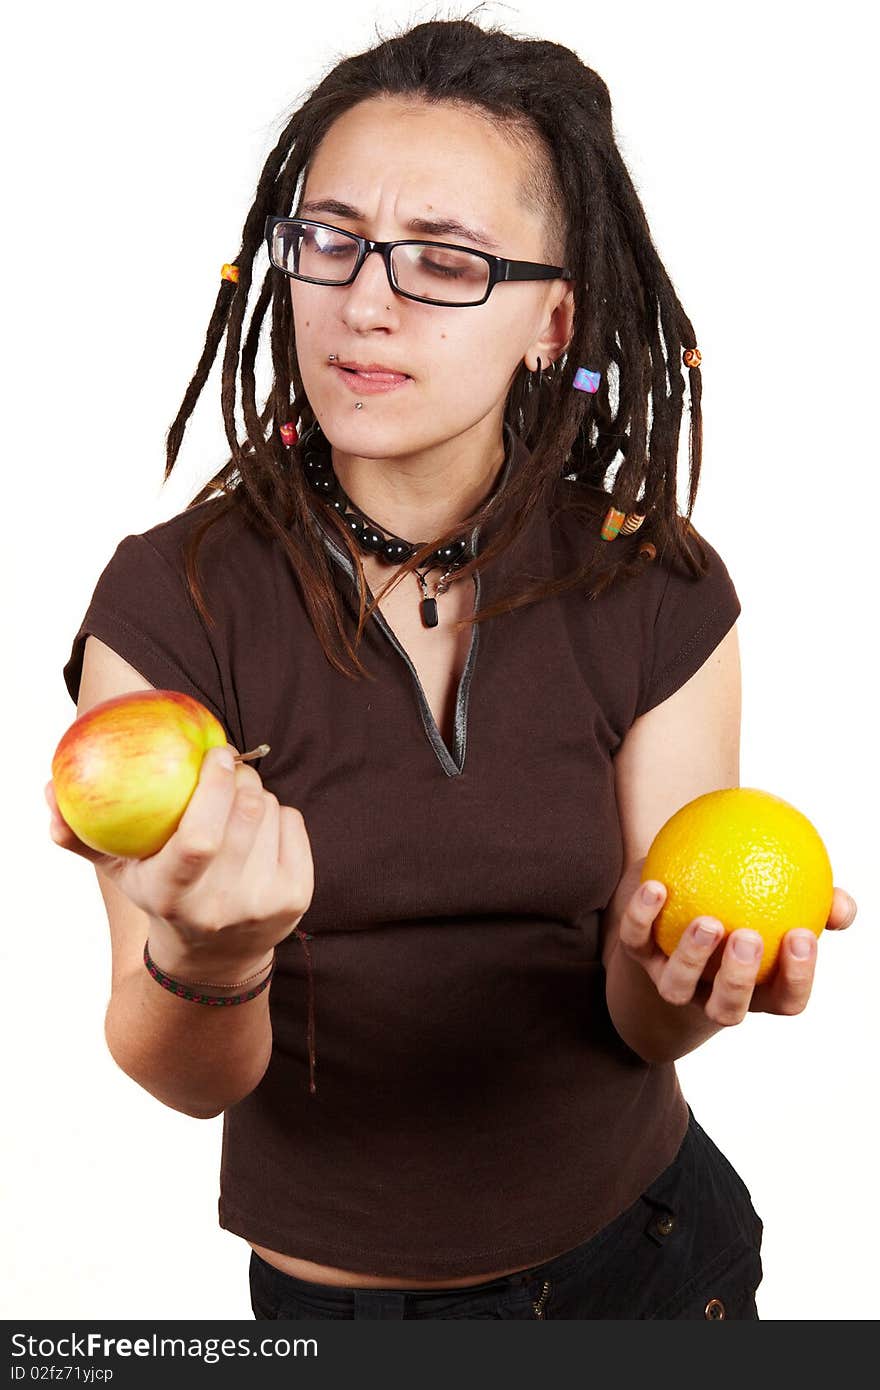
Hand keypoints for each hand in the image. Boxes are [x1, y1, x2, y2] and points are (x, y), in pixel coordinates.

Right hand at [44, 745, 314, 968]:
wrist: (214, 956)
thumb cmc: (161, 893)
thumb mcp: (120, 871)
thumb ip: (82, 835)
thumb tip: (50, 795)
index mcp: (173, 896)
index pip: (199, 839)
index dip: (213, 787)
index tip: (215, 753)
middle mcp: (221, 906)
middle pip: (245, 815)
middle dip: (238, 774)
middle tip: (226, 762)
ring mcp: (264, 904)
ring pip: (271, 812)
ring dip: (255, 792)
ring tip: (235, 801)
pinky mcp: (296, 898)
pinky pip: (294, 824)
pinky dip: (277, 811)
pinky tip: (258, 826)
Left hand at [617, 864, 856, 1024]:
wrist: (678, 905)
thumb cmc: (747, 906)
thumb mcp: (781, 904)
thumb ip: (816, 903)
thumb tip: (843, 904)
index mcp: (757, 988)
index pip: (786, 1000)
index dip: (797, 978)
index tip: (802, 935)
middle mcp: (713, 993)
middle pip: (727, 1009)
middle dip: (738, 980)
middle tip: (748, 937)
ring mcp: (673, 979)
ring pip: (677, 988)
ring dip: (692, 957)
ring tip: (707, 921)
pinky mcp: (637, 955)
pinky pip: (636, 940)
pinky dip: (643, 916)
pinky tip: (656, 886)